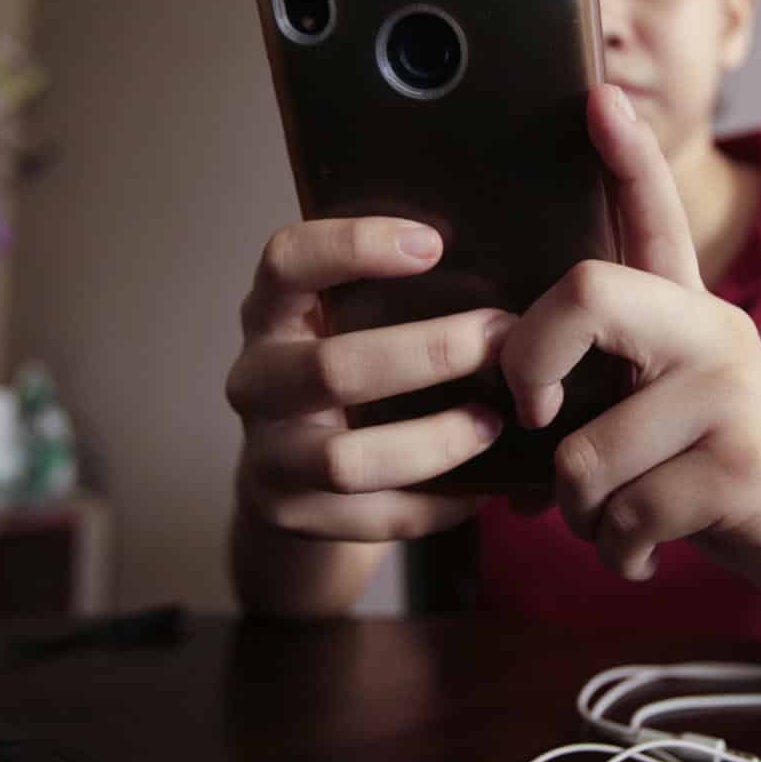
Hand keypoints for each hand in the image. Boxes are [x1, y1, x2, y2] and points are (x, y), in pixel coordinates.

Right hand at [225, 217, 513, 540]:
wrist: (295, 474)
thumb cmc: (350, 373)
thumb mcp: (348, 322)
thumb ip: (395, 295)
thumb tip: (504, 267)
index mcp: (270, 314)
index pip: (287, 261)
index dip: (353, 246)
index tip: (434, 245)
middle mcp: (256, 381)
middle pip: (333, 368)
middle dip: (430, 353)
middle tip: (501, 339)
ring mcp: (267, 455)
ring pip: (349, 460)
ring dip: (436, 441)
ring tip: (495, 422)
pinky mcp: (292, 516)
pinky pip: (378, 516)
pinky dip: (441, 501)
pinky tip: (486, 485)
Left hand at [498, 86, 760, 610]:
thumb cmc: (718, 479)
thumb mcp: (662, 419)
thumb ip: (603, 395)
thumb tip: (507, 412)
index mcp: (687, 314)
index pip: (656, 217)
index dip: (627, 156)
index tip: (597, 97)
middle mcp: (712, 332)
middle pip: (586, 292)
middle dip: (526, 364)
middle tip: (534, 414)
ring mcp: (733, 395)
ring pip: (585, 451)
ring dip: (579, 511)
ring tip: (615, 520)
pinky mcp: (744, 466)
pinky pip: (625, 514)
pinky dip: (618, 552)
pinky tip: (642, 552)